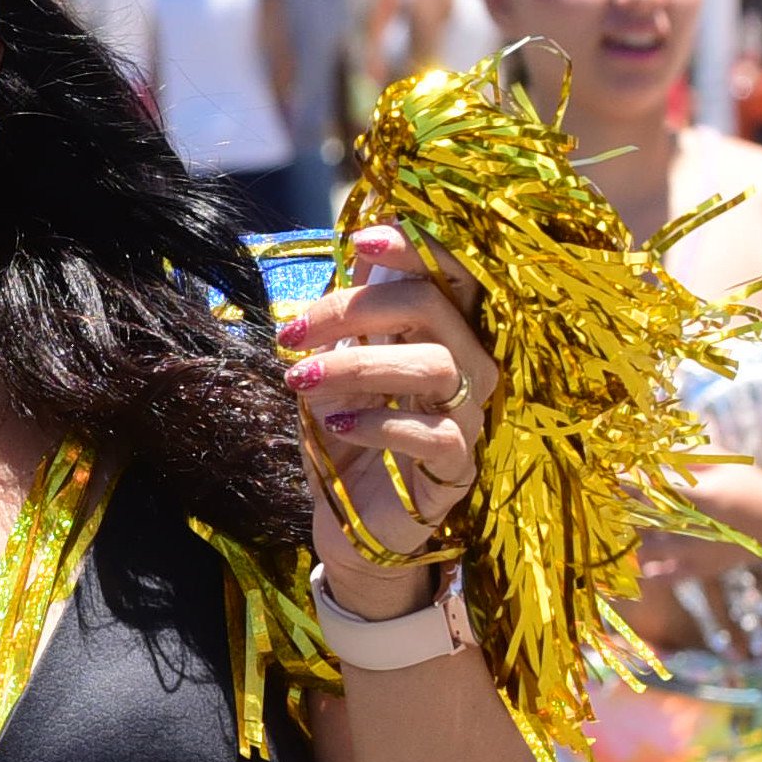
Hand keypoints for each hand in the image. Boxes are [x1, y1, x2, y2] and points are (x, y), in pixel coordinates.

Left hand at [282, 223, 496, 610]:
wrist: (349, 519)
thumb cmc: (348, 434)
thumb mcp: (336, 369)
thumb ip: (348, 321)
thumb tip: (348, 256)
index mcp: (444, 333)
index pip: (451, 273)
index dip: (415, 248)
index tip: (360, 242)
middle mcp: (470, 364)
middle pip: (432, 307)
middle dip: (354, 309)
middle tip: (291, 335)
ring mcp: (471, 414)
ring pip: (432, 364)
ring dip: (355, 364)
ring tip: (298, 380)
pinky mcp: (458, 464)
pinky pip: (431, 432)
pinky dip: (376, 423)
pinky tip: (335, 425)